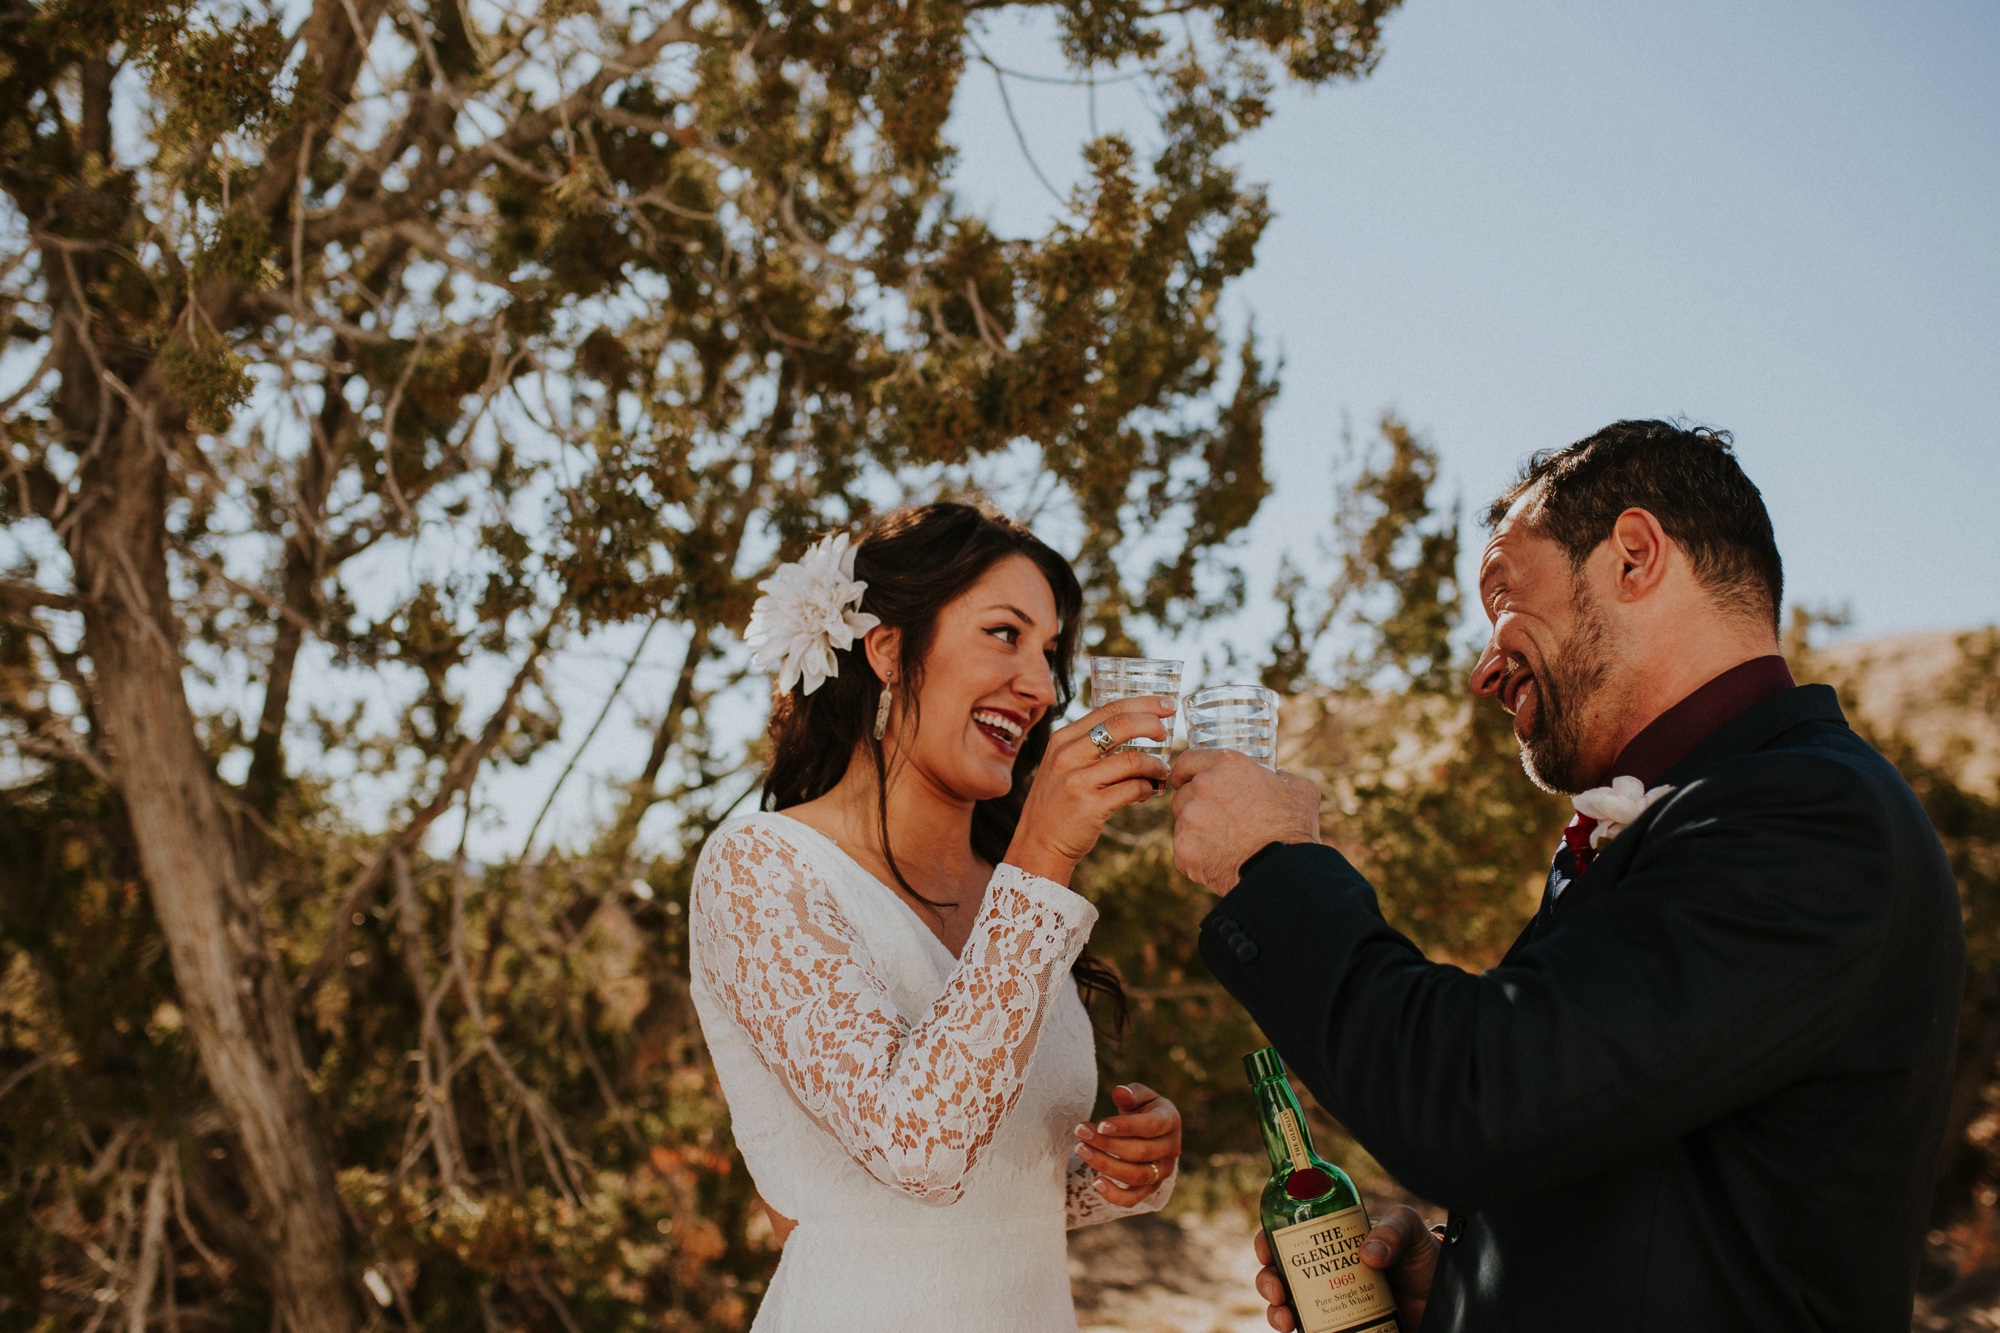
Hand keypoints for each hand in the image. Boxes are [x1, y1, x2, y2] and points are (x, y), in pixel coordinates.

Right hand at [1005, 697, 1174, 885]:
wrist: (1037, 843)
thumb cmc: (1058, 802)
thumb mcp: (1062, 764)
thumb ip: (1088, 745)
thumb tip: (1134, 727)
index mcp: (1063, 738)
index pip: (1109, 710)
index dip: (1143, 704)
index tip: (1166, 705)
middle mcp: (1068, 755)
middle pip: (1122, 725)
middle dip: (1153, 725)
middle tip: (1166, 734)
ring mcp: (1078, 781)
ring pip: (1132, 760)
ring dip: (1155, 766)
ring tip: (1161, 772)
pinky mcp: (1090, 807)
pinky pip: (1132, 790)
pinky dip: (1147, 789)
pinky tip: (1148, 792)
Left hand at [1074, 1083, 1180, 1205]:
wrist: (1153, 1132)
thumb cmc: (1143, 1109)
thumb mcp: (1140, 1096)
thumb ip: (1131, 1093)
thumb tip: (1120, 1092)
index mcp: (1170, 1120)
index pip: (1149, 1127)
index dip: (1124, 1127)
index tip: (1099, 1125)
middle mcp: (1171, 1148)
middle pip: (1140, 1152)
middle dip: (1107, 1143)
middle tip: (1080, 1132)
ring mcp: (1163, 1171)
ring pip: (1136, 1175)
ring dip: (1106, 1165)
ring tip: (1081, 1150)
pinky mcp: (1151, 1188)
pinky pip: (1134, 1199)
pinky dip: (1115, 1196)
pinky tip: (1096, 1183)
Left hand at [1168, 748, 1321, 892]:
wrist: (1281, 871)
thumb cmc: (1292, 829)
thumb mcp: (1300, 791)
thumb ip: (1284, 777)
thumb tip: (1278, 776)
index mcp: (1228, 766)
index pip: (1189, 760)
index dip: (1184, 771)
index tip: (1183, 780)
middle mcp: (1203, 786)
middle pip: (1184, 793)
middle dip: (1196, 804)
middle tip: (1218, 821)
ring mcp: (1190, 818)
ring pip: (1182, 821)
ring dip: (1196, 829)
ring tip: (1224, 844)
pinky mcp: (1184, 848)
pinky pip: (1184, 849)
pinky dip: (1197, 855)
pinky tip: (1220, 860)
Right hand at [1252, 1205, 1437, 1331]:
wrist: (1446, 1295)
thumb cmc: (1424, 1257)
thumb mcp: (1411, 1231)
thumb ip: (1394, 1230)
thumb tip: (1367, 1254)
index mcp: (1332, 1242)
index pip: (1290, 1237)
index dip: (1268, 1242)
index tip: (1265, 1252)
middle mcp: (1325, 1272)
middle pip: (1280, 1274)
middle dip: (1267, 1282)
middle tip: (1277, 1291)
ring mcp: (1332, 1301)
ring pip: (1288, 1306)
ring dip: (1275, 1313)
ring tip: (1286, 1321)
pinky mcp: (1343, 1326)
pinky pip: (1312, 1330)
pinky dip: (1300, 1332)